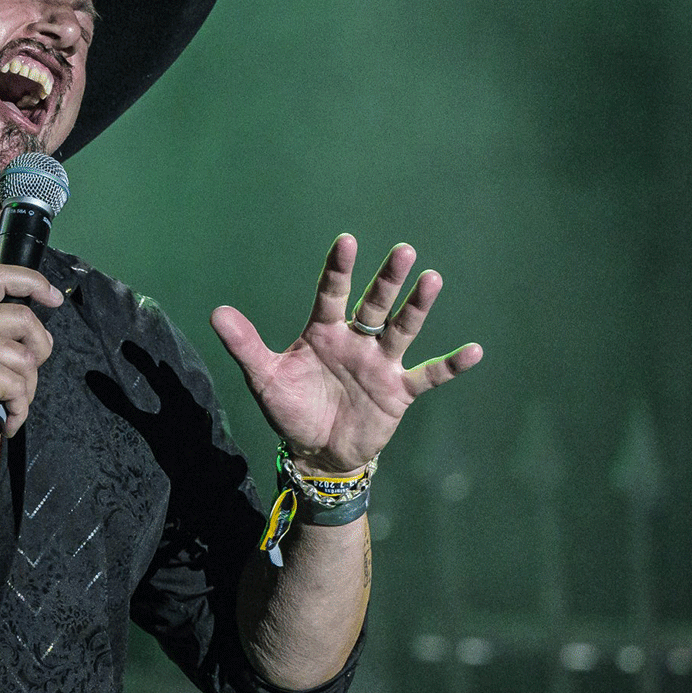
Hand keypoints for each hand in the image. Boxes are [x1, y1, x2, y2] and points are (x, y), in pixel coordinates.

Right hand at [0, 265, 61, 457]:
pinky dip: (19, 410)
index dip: (32, 282)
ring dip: (27, 389)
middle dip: (40, 348)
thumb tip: (32, 339)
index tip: (52, 297)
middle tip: (30, 372)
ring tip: (11, 404)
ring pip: (26, 359)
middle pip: (25, 318)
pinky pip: (18, 388)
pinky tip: (6, 420)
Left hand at [211, 235, 481, 473]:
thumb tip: (216, 313)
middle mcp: (356, 340)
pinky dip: (451, 365)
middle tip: (403, 250)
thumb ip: (245, 345)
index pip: (330, 294)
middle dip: (387, 280)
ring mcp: (380, 364)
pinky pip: (429, 375)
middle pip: (374, 304)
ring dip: (418, 307)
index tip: (346, 241)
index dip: (338, 269)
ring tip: (433, 279)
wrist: (316, 451)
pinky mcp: (398, 391)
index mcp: (323, 332)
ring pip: (402, 329)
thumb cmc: (290, 409)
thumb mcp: (264, 378)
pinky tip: (475, 351)